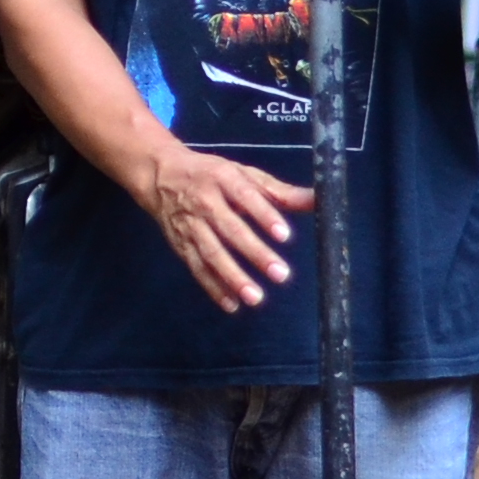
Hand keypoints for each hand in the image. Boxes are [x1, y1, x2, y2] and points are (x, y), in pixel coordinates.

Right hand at [131, 134, 318, 311]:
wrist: (160, 175)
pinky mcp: (181, 244)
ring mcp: (191, 225)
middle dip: (255, 253)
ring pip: (211, 253)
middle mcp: (204, 202)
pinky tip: (232, 304)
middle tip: (281, 274)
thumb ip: (281, 192)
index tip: (285, 235)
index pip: (246, 197)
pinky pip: (196, 268)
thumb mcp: (244, 174)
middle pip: (230, 229)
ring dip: (232, 276)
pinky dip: (212, 287)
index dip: (264, 215)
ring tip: (256, 297)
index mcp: (223, 178)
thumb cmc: (212, 174)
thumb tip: (318, 200)